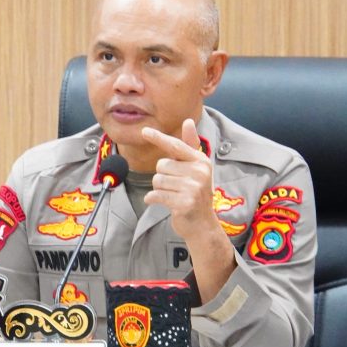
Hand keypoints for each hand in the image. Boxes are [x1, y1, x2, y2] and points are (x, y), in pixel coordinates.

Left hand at [141, 119, 218, 240]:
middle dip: (162, 176)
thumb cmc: (195, 193)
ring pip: (157, 180)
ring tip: (172, 195)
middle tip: (175, 187)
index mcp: (201, 161)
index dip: (159, 138)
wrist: (202, 225)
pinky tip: (162, 203)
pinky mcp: (184, 203)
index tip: (144, 132)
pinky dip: (153, 199)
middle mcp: (199, 172)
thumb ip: (190, 145)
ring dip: (159, 189)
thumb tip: (188, 121)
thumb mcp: (195, 168)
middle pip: (162, 165)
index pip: (175, 146)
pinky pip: (157, 195)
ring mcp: (193, 188)